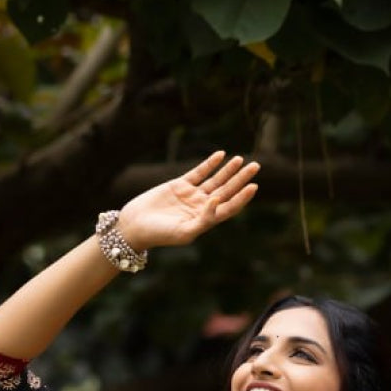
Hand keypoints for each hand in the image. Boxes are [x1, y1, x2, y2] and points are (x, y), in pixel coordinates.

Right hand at [116, 151, 259, 250]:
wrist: (134, 226)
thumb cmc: (159, 234)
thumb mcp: (184, 231)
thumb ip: (204, 219)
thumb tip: (217, 201)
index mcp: (205, 221)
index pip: (229, 207)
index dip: (242, 197)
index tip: (254, 186)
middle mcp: (201, 207)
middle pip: (226, 191)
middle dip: (240, 178)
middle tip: (255, 166)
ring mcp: (191, 195)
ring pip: (215, 180)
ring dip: (228, 170)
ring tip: (240, 159)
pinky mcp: (179, 185)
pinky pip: (198, 172)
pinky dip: (209, 164)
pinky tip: (220, 155)